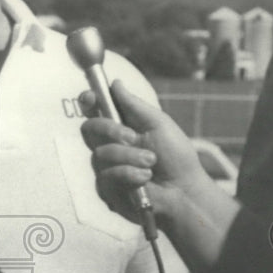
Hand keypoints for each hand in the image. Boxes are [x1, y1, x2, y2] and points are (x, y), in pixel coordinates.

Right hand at [79, 80, 211, 223]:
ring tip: (151, 163)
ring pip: (101, 153)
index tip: (91, 98)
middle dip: (111, 130)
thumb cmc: (176, 156)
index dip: (88, 101)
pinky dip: (129, 174)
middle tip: (133, 138)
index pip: (96, 110)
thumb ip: (134, 105)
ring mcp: (106, 167)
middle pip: (90, 128)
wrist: (184, 190)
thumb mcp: (159, 124)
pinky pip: (107, 175)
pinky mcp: (107, 188)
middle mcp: (111, 145)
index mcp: (122, 126)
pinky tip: (144, 178)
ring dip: (129, 156)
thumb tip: (115, 83)